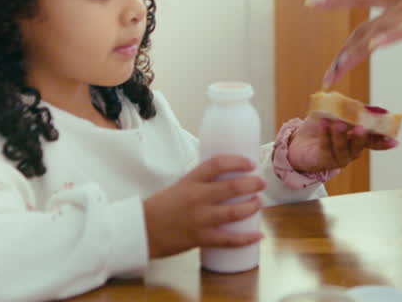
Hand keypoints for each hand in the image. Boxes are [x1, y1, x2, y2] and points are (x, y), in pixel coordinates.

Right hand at [142, 155, 265, 258]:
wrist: (140, 230)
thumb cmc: (159, 208)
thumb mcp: (178, 187)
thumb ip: (199, 183)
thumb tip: (222, 179)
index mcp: (190, 181)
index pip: (217, 164)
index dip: (237, 161)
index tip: (250, 163)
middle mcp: (196, 197)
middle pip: (231, 187)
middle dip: (252, 184)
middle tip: (261, 183)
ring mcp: (199, 218)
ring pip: (234, 212)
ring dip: (252, 207)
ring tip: (260, 203)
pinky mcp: (199, 238)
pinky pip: (228, 240)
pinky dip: (245, 239)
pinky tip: (258, 236)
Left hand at [285, 117, 398, 173]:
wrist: (298, 142)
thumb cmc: (319, 128)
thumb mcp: (334, 114)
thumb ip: (345, 110)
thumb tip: (357, 104)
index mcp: (357, 138)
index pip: (374, 140)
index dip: (383, 141)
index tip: (394, 140)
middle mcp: (351, 149)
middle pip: (361, 145)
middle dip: (362, 136)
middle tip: (361, 128)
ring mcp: (340, 156)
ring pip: (344, 148)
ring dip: (341, 136)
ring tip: (338, 125)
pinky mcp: (326, 161)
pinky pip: (327, 146)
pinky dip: (325, 134)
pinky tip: (323, 124)